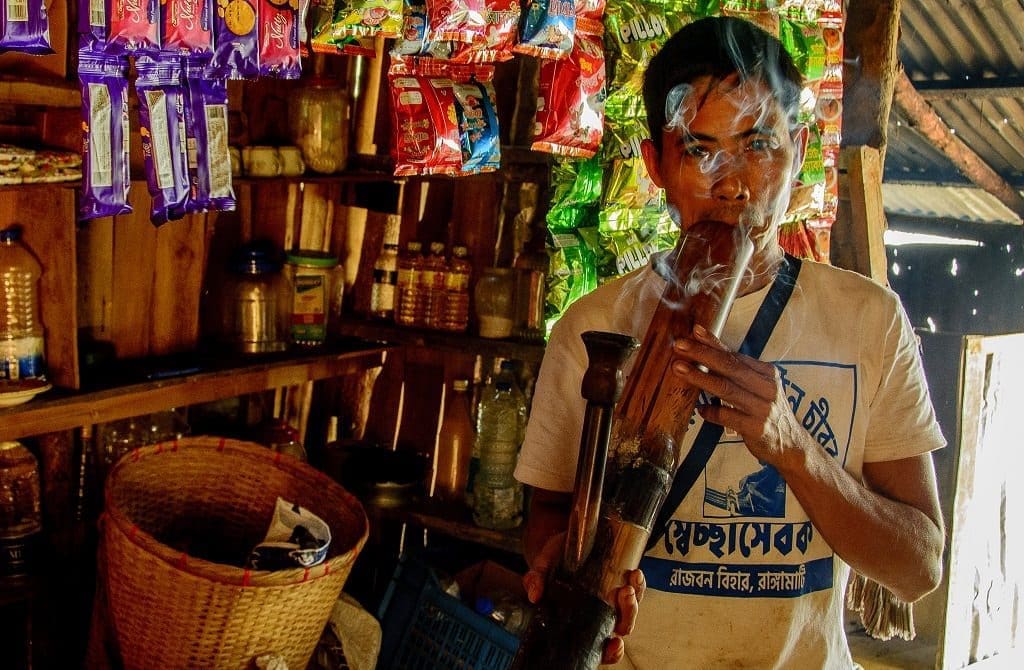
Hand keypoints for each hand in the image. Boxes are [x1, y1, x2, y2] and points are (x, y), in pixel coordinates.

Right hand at [522, 532, 645, 664]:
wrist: (564, 540)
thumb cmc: (553, 561)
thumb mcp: (543, 567)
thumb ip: (536, 579)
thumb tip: (534, 595)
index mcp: (582, 620)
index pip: (600, 647)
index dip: (611, 651)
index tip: (615, 643)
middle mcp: (601, 613)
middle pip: (622, 627)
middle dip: (628, 615)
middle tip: (623, 595)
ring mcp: (614, 598)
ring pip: (632, 609)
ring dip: (634, 600)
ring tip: (629, 583)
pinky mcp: (622, 581)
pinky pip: (637, 588)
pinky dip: (639, 584)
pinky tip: (634, 573)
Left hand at [671, 324, 811, 466]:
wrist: (792, 445)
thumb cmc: (768, 413)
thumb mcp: (760, 389)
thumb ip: (738, 376)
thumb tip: (705, 359)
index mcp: (767, 374)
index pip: (735, 355)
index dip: (714, 342)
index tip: (695, 330)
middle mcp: (766, 387)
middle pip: (729, 367)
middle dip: (702, 354)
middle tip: (680, 346)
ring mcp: (762, 408)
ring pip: (726, 389)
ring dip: (700, 378)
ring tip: (679, 369)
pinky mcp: (756, 428)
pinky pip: (727, 416)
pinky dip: (712, 412)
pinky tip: (700, 410)